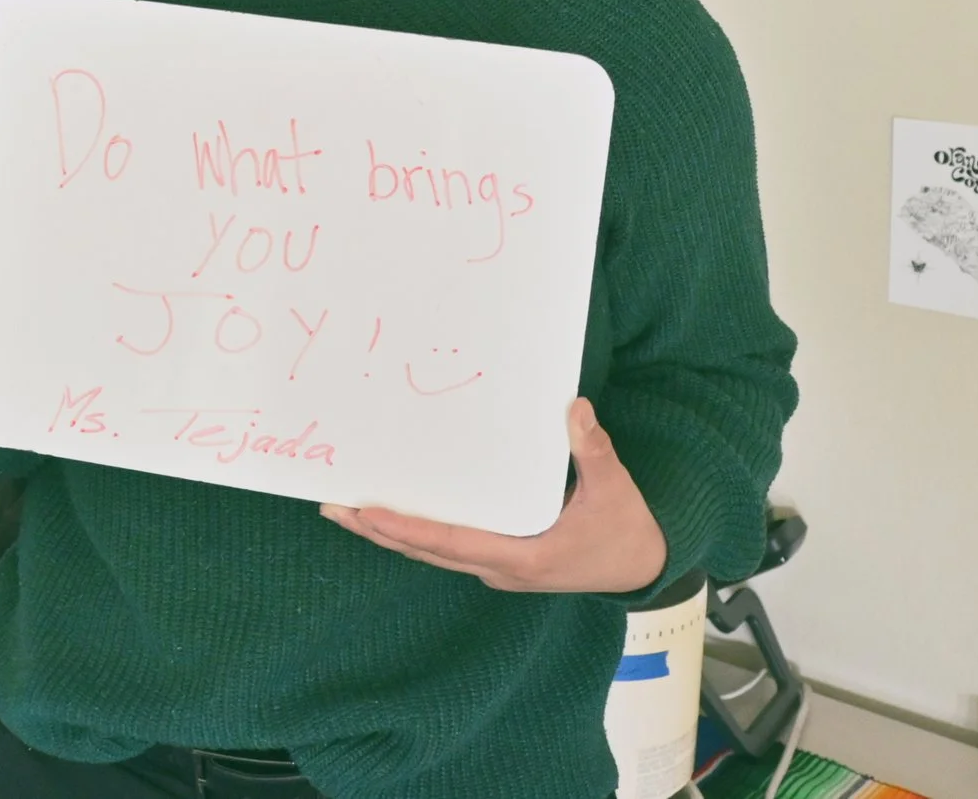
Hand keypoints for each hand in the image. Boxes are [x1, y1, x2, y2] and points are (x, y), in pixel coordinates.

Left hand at [321, 398, 666, 592]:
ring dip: (390, 534)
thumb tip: (574, 408)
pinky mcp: (501, 563)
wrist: (644, 569)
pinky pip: (448, 549)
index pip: (449, 542)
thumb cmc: (626, 531)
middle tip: (333, 507)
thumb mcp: (613, 490)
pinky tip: (395, 517)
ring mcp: (498, 570)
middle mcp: (500, 569)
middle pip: (426, 551)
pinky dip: (416, 535)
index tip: (367, 514)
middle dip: (379, 530)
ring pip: (432, 554)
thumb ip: (593, 450)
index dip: (406, 530)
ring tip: (348, 511)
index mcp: (522, 556)